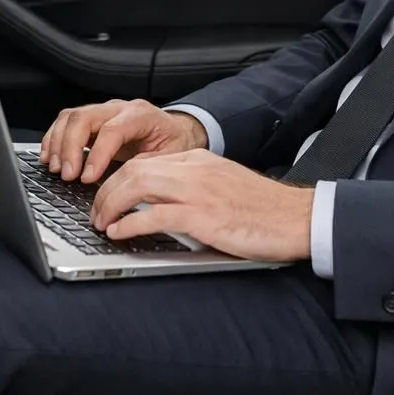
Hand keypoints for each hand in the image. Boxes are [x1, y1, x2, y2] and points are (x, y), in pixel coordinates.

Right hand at [38, 98, 206, 183]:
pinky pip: (66, 122)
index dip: (96, 155)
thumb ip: (146, 169)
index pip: (112, 130)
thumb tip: (123, 188)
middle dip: (70, 147)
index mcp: (141, 115)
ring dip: (58, 143)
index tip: (87, 178)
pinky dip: (54, 139)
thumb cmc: (173, 144)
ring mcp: (104, 111)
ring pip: (71, 117)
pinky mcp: (92, 120)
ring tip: (57, 169)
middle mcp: (119, 108)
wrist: (177, 131)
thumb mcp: (169, 159)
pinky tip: (50, 157)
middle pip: (84, 117)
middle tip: (68, 175)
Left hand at [90, 150, 313, 262]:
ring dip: (110, 205)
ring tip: (101, 223)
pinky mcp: (204, 216)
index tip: (105, 197)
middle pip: (134, 169)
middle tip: (95, 213)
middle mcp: (195, 169)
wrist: (298, 218)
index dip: (117, 179)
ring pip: (137, 185)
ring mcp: (198, 191)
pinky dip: (130, 224)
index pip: (145, 161)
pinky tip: (119, 233)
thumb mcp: (224, 187)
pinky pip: (155, 215)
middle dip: (105, 191)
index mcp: (199, 160)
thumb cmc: (265, 210)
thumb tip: (159, 207)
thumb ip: (194, 189)